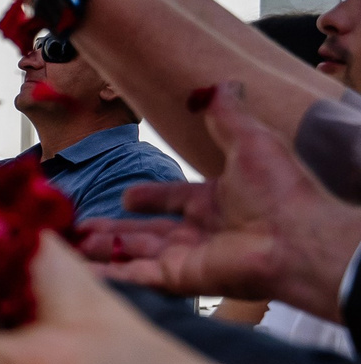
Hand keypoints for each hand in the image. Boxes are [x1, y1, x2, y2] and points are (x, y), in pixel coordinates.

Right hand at [80, 82, 360, 322]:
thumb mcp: (250, 141)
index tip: (124, 195)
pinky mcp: (179, 279)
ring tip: (68, 245)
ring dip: (101, 251)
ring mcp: (187, 258)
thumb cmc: (279, 190)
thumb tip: (222, 84)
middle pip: (145, 233)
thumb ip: (228, 115)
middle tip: (78, 228)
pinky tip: (81, 273)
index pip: (173, 200)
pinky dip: (109, 277)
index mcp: (215, 202)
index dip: (149, 197)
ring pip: (133, 254)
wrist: (295, 239)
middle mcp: (199, 232)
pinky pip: (136, 278)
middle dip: (111, 230)